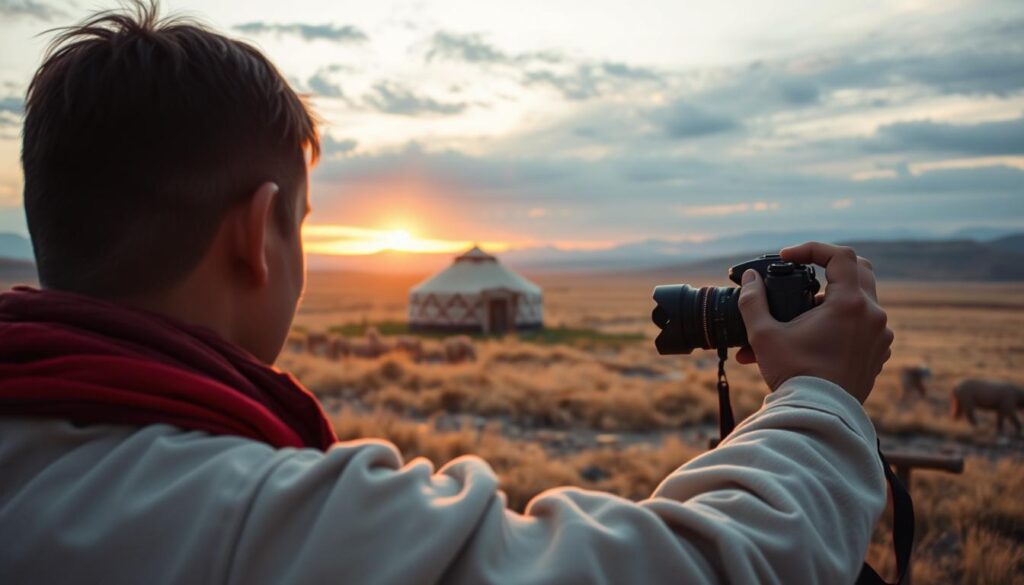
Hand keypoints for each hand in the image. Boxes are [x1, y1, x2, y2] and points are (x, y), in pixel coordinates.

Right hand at [735, 242, 892, 402]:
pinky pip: (864, 326)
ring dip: (832, 299)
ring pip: (860, 300)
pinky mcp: (878, 353)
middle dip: (829, 267)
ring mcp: (879, 336)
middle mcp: (872, 315)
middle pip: (859, 270)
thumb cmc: (793, 375)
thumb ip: (753, 301)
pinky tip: (815, 337)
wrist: (819, 417)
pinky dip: (842, 322)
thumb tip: (750, 278)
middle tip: (803, 274)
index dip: (812, 249)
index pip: (840, 256)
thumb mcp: (764, 335)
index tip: (787, 258)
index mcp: (849, 304)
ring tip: (799, 317)